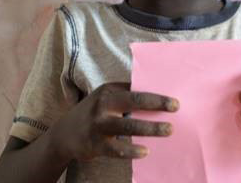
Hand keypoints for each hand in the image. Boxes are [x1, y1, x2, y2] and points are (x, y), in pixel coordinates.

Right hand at [51, 82, 178, 160]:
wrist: (64, 134)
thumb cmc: (94, 113)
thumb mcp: (105, 98)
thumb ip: (126, 96)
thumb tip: (157, 98)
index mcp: (109, 90)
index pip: (137, 89)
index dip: (156, 94)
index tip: (175, 99)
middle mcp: (103, 104)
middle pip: (135, 101)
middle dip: (157, 104)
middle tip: (175, 107)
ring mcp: (99, 124)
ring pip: (129, 125)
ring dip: (151, 128)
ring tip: (168, 130)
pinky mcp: (95, 144)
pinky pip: (117, 148)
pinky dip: (132, 150)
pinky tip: (146, 151)